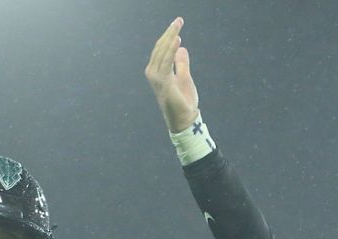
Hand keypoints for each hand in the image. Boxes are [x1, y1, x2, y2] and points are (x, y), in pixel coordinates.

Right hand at [145, 17, 200, 132]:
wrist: (184, 120)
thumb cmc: (183, 101)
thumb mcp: (184, 77)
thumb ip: (181, 63)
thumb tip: (181, 48)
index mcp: (157, 72)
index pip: (161, 49)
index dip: (168, 35)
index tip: (177, 23)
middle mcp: (153, 73)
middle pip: (160, 48)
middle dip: (169, 33)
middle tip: (179, 20)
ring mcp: (156, 78)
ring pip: (162, 52)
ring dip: (170, 38)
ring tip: (178, 26)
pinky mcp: (162, 83)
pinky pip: (166, 62)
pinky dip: (171, 50)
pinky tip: (177, 40)